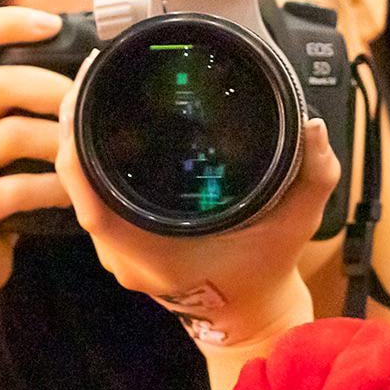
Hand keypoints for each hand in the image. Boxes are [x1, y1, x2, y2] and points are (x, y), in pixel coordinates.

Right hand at [0, 5, 72, 312]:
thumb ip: (12, 106)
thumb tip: (79, 68)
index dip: (4, 22)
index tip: (51, 24)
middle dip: (51, 89)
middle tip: (84, 102)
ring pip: (9, 136)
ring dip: (59, 143)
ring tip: (85, 153)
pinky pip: (16, 188)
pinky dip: (53, 189)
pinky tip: (72, 193)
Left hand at [54, 84, 340, 348]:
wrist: (250, 316)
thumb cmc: (266, 271)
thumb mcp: (299, 222)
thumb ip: (314, 173)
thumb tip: (312, 126)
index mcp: (154, 252)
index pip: (92, 200)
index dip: (76, 149)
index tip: (86, 95)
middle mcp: (125, 257)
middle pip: (76, 185)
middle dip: (75, 127)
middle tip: (92, 73)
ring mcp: (117, 255)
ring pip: (80, 191)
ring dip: (80, 142)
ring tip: (94, 88)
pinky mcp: (119, 247)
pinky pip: (91, 198)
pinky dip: (92, 163)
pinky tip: (102, 125)